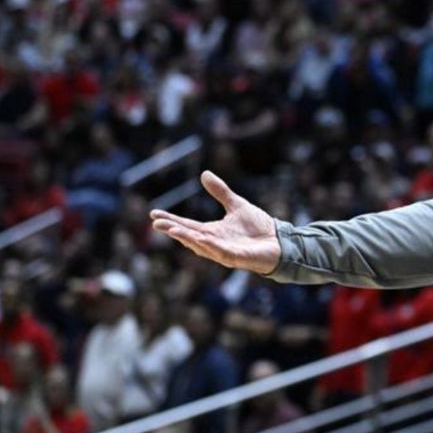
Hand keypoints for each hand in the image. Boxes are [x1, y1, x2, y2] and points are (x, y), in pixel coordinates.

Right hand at [150, 171, 281, 274]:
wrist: (279, 241)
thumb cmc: (258, 227)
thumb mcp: (236, 205)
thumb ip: (220, 192)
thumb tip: (204, 174)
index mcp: (212, 232)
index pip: (187, 226)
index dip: (171, 220)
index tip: (153, 214)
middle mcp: (214, 243)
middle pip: (189, 237)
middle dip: (174, 230)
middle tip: (157, 224)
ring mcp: (225, 252)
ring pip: (202, 247)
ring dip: (187, 239)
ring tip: (173, 230)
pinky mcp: (238, 257)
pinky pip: (222, 253)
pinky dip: (211, 247)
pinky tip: (202, 239)